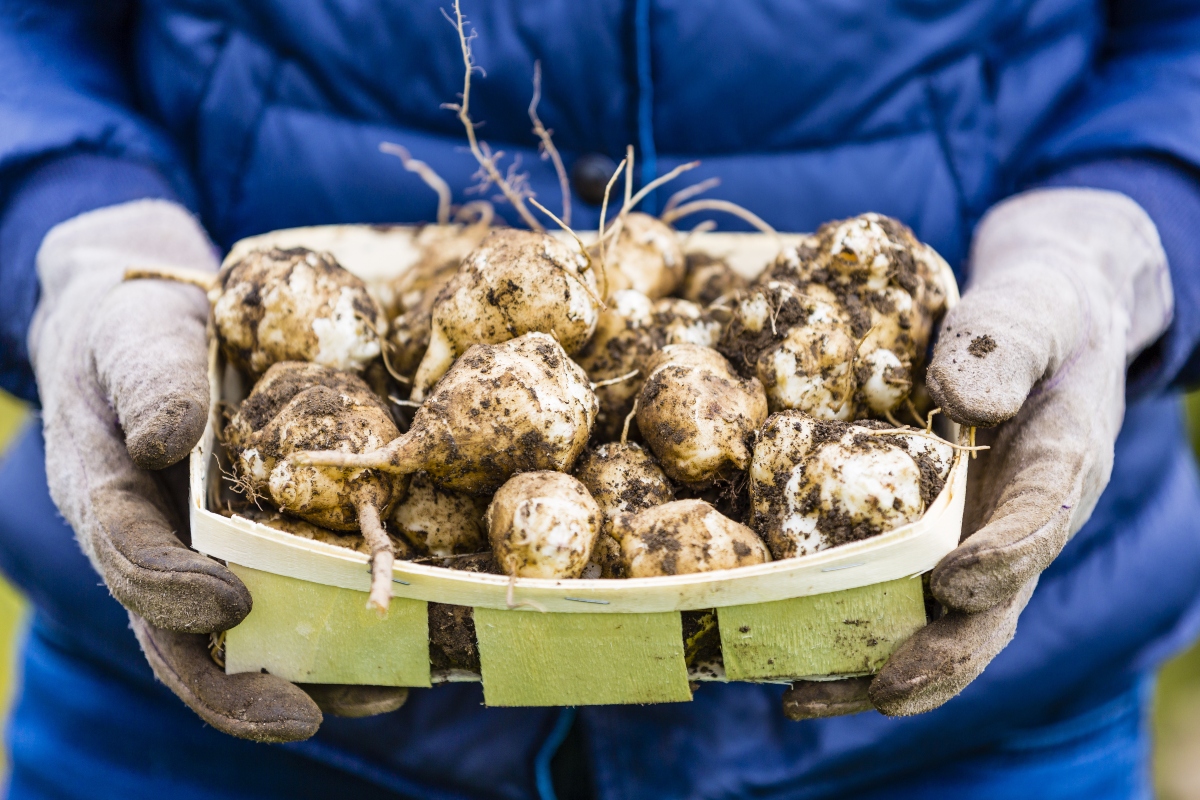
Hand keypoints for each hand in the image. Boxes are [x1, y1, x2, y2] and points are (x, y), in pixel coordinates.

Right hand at [29, 200, 404, 740]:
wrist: (159, 330)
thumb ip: (149, 382)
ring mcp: (202, 558)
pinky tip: (398, 658)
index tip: (232, 599)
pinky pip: (288, 606)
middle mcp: (152, 546)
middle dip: (231, 687)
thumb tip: (167, 438)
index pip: (127, 554)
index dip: (171, 587)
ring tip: (377, 699)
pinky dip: (335, 639)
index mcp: (107, 494)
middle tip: (297, 715)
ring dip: (303, 680)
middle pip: (177, 635)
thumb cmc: (140, 331)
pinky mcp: (254, 552)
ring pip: (237, 643)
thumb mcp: (139, 338)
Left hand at [784, 188, 1172, 717]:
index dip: (1003, 560)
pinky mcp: (932, 545)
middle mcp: (1020, 522)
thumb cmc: (1035, 313)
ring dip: (884, 673)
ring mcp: (976, 542)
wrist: (1038, 326)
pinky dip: (853, 643)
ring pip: (943, 628)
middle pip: (993, 610)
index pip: (1040, 523)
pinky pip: (900, 604)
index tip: (955, 581)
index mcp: (1060, 465)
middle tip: (885, 682)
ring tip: (808, 698)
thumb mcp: (1030, 307)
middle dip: (941, 653)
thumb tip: (960, 398)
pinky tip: (788, 667)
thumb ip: (1004, 341)